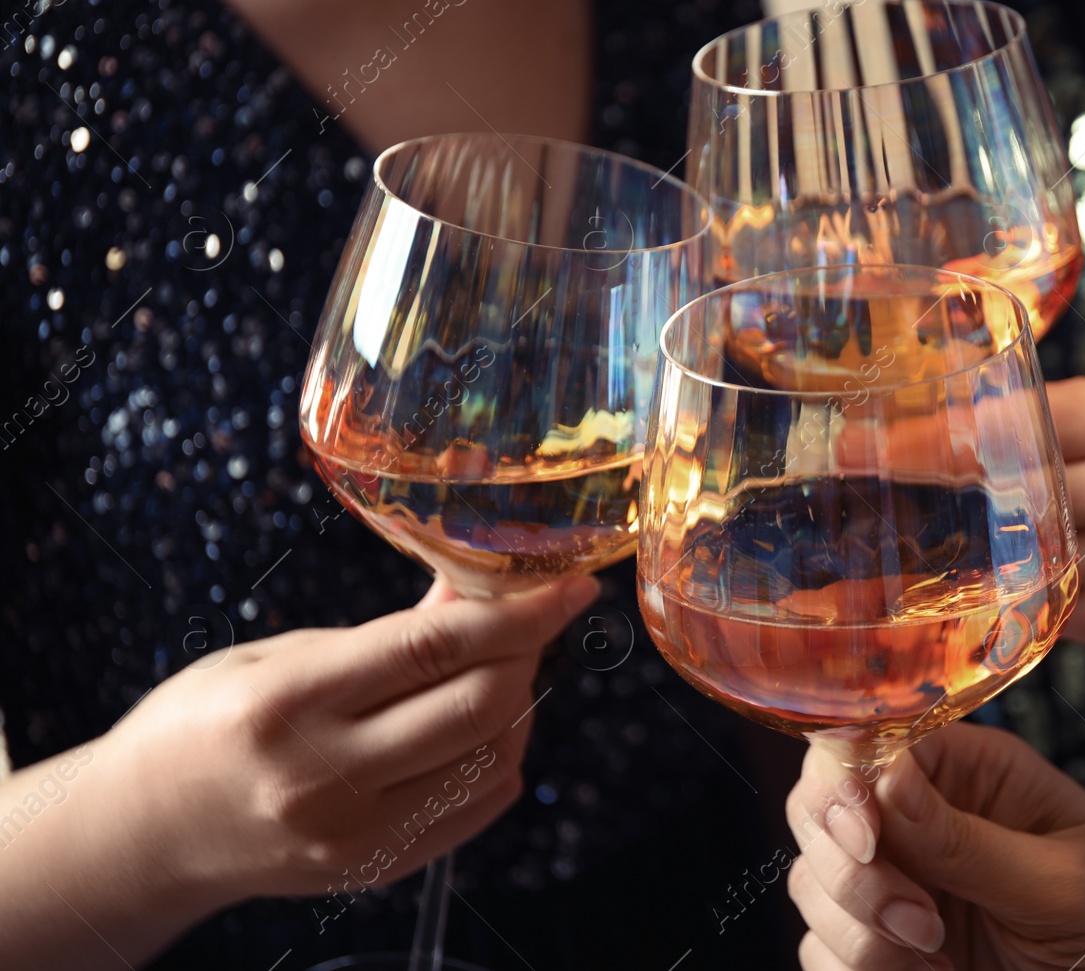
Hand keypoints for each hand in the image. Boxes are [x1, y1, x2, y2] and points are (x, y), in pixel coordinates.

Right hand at [86, 575, 599, 903]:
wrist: (145, 834)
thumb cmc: (203, 724)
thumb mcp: (281, 655)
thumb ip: (386, 635)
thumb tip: (480, 592)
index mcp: (290, 702)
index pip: (436, 648)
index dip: (519, 612)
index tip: (570, 586)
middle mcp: (326, 776)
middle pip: (480, 706)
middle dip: (530, 650)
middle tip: (539, 615)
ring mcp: (355, 833)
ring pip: (493, 758)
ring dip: (519, 702)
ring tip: (502, 664)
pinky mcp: (377, 868)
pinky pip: (477, 805)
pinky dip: (500, 754)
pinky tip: (481, 722)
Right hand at [784, 723, 1084, 969]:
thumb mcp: (1060, 881)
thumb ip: (968, 838)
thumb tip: (886, 777)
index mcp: (967, 769)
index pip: (867, 740)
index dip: (843, 782)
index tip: (867, 839)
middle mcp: (919, 814)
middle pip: (817, 809)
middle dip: (851, 872)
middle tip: (923, 923)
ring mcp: (899, 879)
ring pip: (812, 884)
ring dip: (857, 933)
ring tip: (937, 957)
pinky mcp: (886, 945)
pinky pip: (821, 949)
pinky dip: (854, 969)